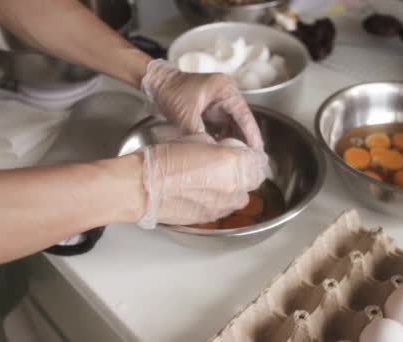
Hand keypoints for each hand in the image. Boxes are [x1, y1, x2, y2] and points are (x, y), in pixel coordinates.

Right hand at [137, 137, 267, 227]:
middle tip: (233, 166)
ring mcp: (222, 205)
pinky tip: (205, 194)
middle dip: (247, 173)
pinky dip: (220, 202)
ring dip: (235, 189)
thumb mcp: (196, 140)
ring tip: (218, 182)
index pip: (258, 160)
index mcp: (232, 162)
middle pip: (254, 181)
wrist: (143, 188)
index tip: (246, 154)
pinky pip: (224, 209)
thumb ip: (218, 147)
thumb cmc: (163, 160)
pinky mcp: (210, 218)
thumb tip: (223, 151)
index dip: (252, 156)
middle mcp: (233, 186)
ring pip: (241, 198)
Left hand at [141, 59, 263, 149]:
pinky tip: (225, 152)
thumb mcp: (185, 115)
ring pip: (235, 125)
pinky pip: (224, 126)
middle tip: (252, 161)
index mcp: (225, 90)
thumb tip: (211, 153)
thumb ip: (199, 134)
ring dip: (236, 141)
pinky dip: (225, 138)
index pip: (245, 115)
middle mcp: (227, 95)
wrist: (157, 84)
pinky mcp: (214, 110)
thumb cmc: (171, 92)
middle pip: (243, 121)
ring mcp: (221, 102)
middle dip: (247, 141)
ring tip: (241, 160)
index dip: (252, 135)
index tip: (257, 152)